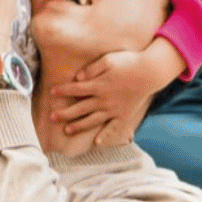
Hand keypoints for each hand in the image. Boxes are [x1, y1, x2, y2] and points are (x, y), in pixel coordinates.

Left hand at [51, 42, 182, 142]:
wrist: (150, 73)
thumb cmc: (128, 62)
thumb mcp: (108, 60)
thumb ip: (92, 69)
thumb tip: (77, 78)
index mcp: (99, 85)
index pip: (76, 89)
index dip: (63, 91)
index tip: (52, 92)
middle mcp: (104, 100)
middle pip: (80, 108)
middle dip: (65, 112)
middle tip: (52, 116)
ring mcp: (114, 109)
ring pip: (92, 120)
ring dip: (78, 125)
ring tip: (67, 130)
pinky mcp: (124, 115)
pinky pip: (112, 128)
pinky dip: (104, 135)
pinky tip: (96, 142)